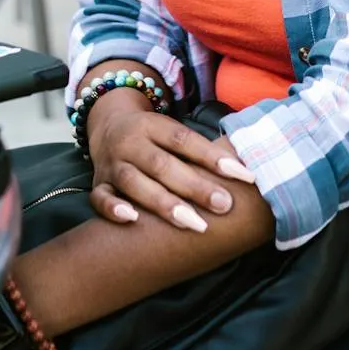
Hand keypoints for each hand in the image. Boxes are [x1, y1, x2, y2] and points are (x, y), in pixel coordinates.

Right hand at [85, 88, 257, 232]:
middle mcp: (130, 142)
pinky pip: (100, 197)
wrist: (106, 127)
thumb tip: (249, 168)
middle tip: (224, 205)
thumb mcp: (172, 133)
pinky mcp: (99, 184)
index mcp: (153, 126)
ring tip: (195, 224)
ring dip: (164, 204)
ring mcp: (112, 164)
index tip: (245, 176)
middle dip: (194, 187)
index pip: (185, 141)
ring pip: (135, 183)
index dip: (214, 158)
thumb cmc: (154, 139)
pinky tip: (133, 220)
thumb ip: (201, 151)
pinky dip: (113, 208)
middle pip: (162, 164)